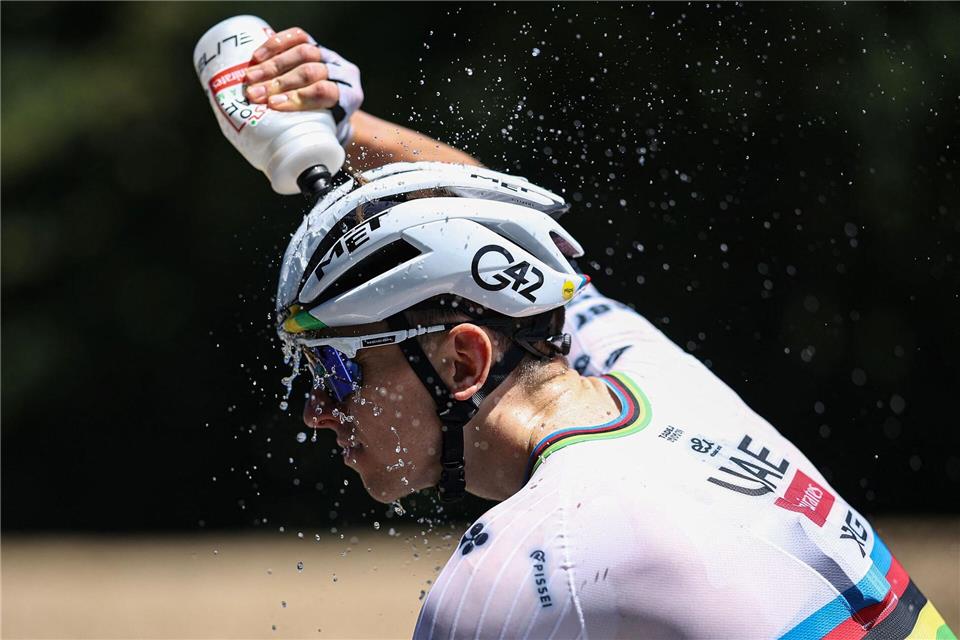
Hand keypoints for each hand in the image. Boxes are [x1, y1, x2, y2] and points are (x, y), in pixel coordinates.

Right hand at [244, 27, 362, 144]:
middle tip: (254, 94)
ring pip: (303, 52)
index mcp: (351, 97)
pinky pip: (298, 36)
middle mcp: (344, 73)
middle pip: (310, 71)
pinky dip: (276, 44)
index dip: (298, 97)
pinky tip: (257, 56)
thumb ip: (311, 140)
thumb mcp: (327, 135)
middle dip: (278, 83)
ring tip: (249, 78)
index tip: (273, 106)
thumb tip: (277, 157)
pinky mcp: (317, 44)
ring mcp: (331, 56)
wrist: (339, 107)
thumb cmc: (327, 127)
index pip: (324, 92)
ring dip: (272, 66)